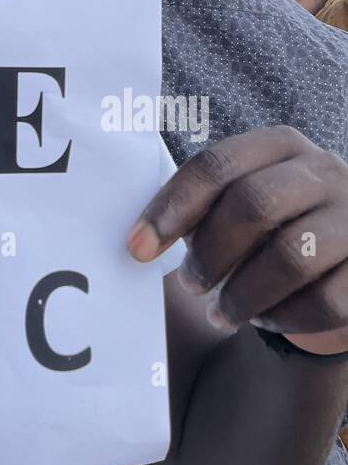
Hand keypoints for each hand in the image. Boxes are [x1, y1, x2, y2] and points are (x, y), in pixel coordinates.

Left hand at [129, 127, 347, 355]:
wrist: (346, 260)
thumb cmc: (274, 228)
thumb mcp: (241, 202)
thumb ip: (202, 209)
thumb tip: (142, 241)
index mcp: (280, 145)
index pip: (216, 164)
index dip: (171, 206)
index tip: (137, 247)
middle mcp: (324, 171)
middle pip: (253, 205)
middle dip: (210, 253)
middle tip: (188, 284)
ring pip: (290, 258)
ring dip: (242, 295)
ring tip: (220, 313)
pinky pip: (325, 301)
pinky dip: (285, 318)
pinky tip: (265, 320)